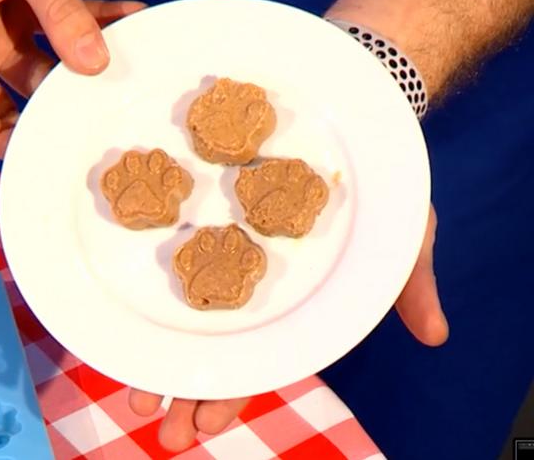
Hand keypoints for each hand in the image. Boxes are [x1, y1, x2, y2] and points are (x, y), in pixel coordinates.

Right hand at [0, 0, 144, 156]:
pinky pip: (54, 26)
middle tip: (94, 117)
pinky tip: (129, 13)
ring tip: (123, 62)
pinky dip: (90, 22)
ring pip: (37, 67)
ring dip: (78, 64)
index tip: (41, 147)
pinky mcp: (17, 2)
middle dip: (47, 110)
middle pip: (1, 101)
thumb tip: (96, 63)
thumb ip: (59, 10)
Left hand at [128, 205, 447, 450]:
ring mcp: (224, 256)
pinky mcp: (202, 218)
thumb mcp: (406, 235)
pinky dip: (148, 290)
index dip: (232, 394)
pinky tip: (120, 315)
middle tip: (154, 422)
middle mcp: (254, 291)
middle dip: (185, 391)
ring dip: (159, 353)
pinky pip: (172, 258)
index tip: (206, 424)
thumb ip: (409, 284)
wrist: (355, 132)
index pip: (261, 362)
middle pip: (213, 351)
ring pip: (186, 317)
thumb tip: (434, 335)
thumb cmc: (382, 194)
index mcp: (295, 309)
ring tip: (132, 394)